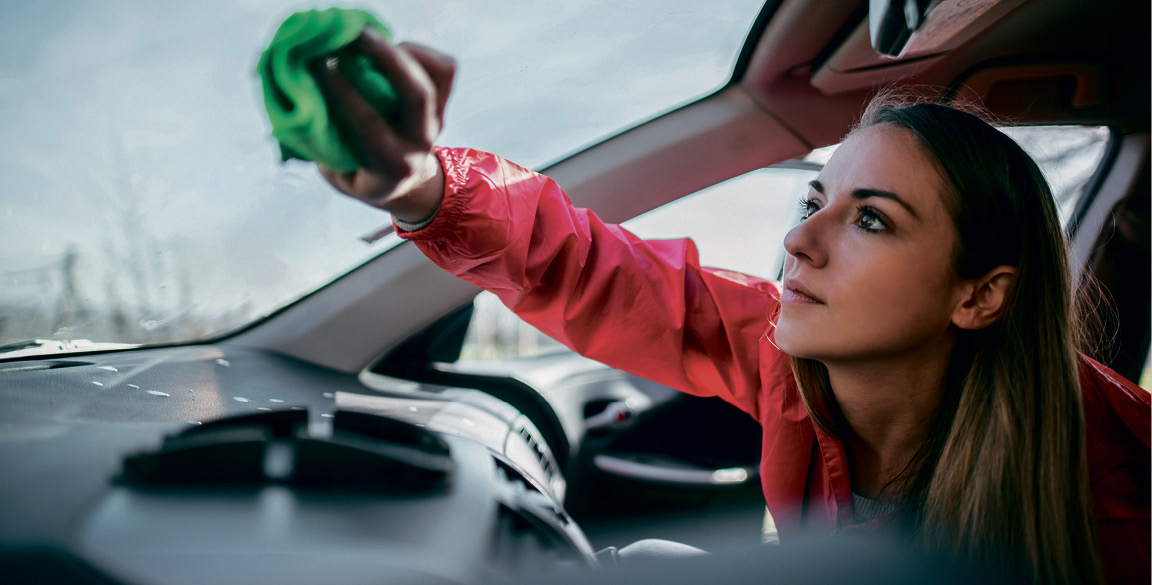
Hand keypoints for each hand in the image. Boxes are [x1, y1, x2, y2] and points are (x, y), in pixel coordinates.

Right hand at [318, 28, 454, 221]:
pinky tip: (392, 47)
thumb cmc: (360, 174)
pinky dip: (419, 51)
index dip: (344, 93)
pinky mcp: (443, 104)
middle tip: (355, 35)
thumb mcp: (339, 172)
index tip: (321, 64)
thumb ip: (323, 141)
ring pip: (435, 78)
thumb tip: (300, 97)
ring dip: (401, 51)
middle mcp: (419, 142)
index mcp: (391, 165)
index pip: (370, 125)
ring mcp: (435, 121)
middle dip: (386, 59)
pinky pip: (444, 69)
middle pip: (416, 95)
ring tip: (368, 36)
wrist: (406, 186)